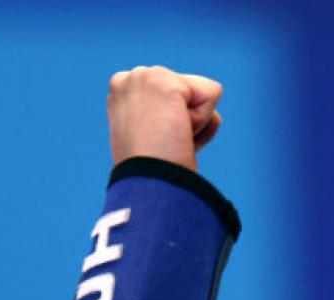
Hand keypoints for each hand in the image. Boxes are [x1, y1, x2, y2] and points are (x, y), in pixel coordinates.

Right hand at [107, 65, 222, 170]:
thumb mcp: (148, 146)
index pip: (173, 98)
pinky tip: (180, 134)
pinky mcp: (166, 82)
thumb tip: (185, 128)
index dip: (175, 126)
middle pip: (188, 92)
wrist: (147, 188)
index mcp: (121, 93)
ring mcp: (145, 76)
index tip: (156, 147)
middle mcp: (129, 78)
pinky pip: (211, 94)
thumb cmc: (149, 179)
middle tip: (165, 147)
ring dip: (195, 124)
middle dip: (186, 121)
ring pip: (201, 94)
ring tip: (170, 142)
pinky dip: (204, 122)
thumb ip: (160, 125)